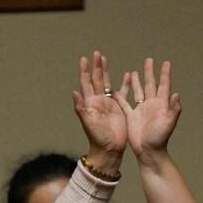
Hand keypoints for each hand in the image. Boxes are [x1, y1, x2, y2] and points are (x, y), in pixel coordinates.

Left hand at [72, 51, 126, 171]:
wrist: (110, 149)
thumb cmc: (98, 137)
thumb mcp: (88, 122)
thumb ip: (81, 107)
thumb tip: (74, 92)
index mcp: (90, 103)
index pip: (86, 83)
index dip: (85, 71)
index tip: (85, 58)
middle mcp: (98, 101)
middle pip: (96, 79)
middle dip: (96, 66)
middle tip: (97, 53)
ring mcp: (108, 103)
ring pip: (106, 83)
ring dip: (105, 71)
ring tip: (105, 59)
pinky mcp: (118, 107)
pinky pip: (122, 92)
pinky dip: (124, 83)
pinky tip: (128, 75)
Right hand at [121, 58, 181, 158]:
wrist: (149, 151)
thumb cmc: (159, 138)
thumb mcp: (169, 123)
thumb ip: (173, 109)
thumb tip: (177, 94)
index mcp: (161, 104)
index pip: (163, 85)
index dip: (165, 74)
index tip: (166, 63)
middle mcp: (151, 104)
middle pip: (150, 84)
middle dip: (150, 72)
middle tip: (149, 60)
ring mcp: (141, 110)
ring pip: (138, 91)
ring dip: (136, 82)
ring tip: (134, 72)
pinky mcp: (131, 116)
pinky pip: (125, 104)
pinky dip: (121, 97)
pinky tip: (117, 90)